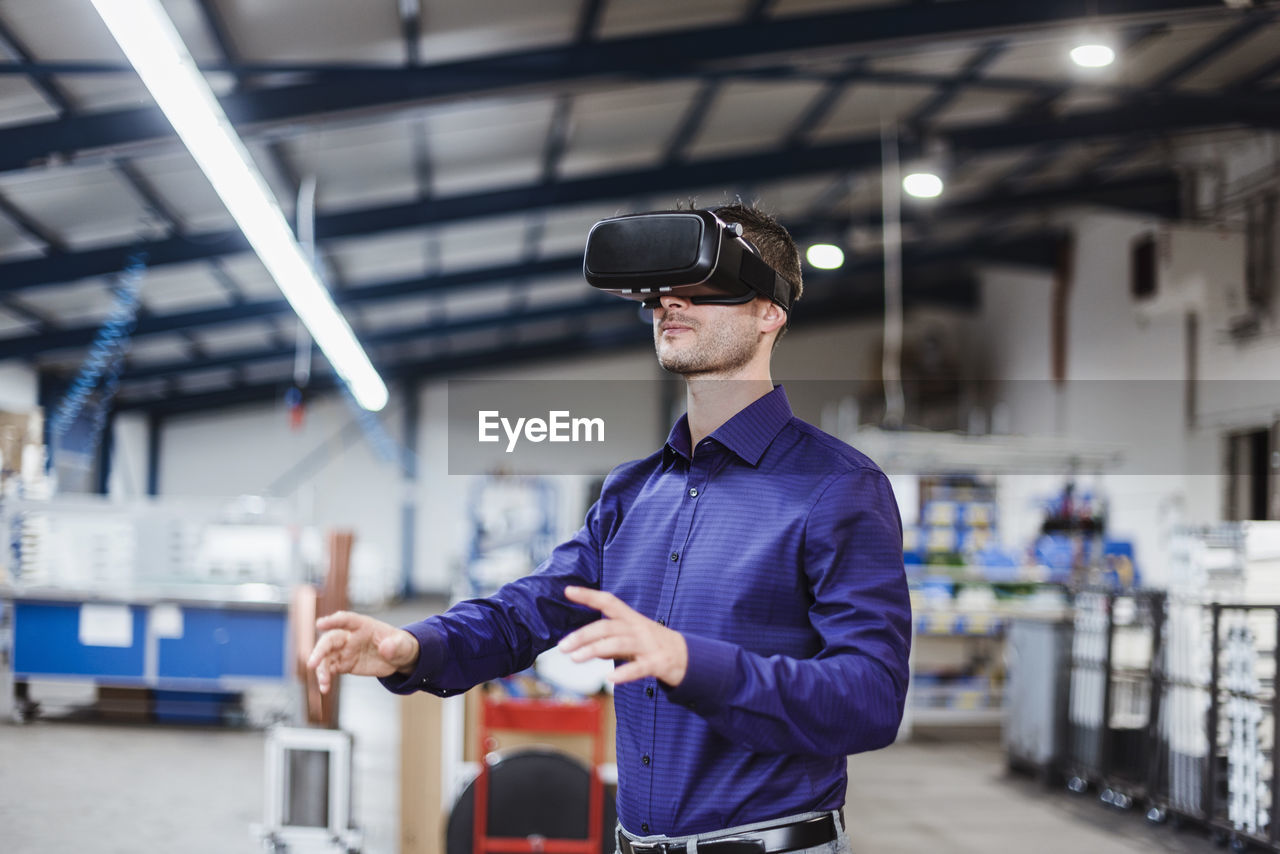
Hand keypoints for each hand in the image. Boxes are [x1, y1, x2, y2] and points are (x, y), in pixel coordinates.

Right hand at [307, 611, 420, 693]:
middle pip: (330, 640)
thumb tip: (385, 648)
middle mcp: (350, 637)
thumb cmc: (400, 645)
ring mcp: (345, 651)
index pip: (346, 620)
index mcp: (363, 626)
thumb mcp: (403, 645)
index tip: (319, 624)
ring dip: (321, 669)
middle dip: (319, 651)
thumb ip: (395, 645)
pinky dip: (325, 678)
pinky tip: (324, 688)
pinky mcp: (344, 664)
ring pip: (326, 657)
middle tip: (312, 664)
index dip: (333, 621)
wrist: (398, 657)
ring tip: (323, 684)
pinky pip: (330, 670)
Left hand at [558, 586, 687, 685]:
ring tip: (575, 659)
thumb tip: (584, 644)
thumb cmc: (654, 644)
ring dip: (594, 650)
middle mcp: (638, 628)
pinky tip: (609, 678)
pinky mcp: (658, 663)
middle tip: (563, 647)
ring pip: (618, 644)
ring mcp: (649, 645)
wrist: (690, 657)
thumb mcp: (632, 634)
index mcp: (631, 618)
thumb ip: (610, 637)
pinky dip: (624, 672)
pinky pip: (639, 667)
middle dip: (583, 635)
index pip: (608, 602)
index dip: (589, 595)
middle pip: (607, 627)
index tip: (567, 591)